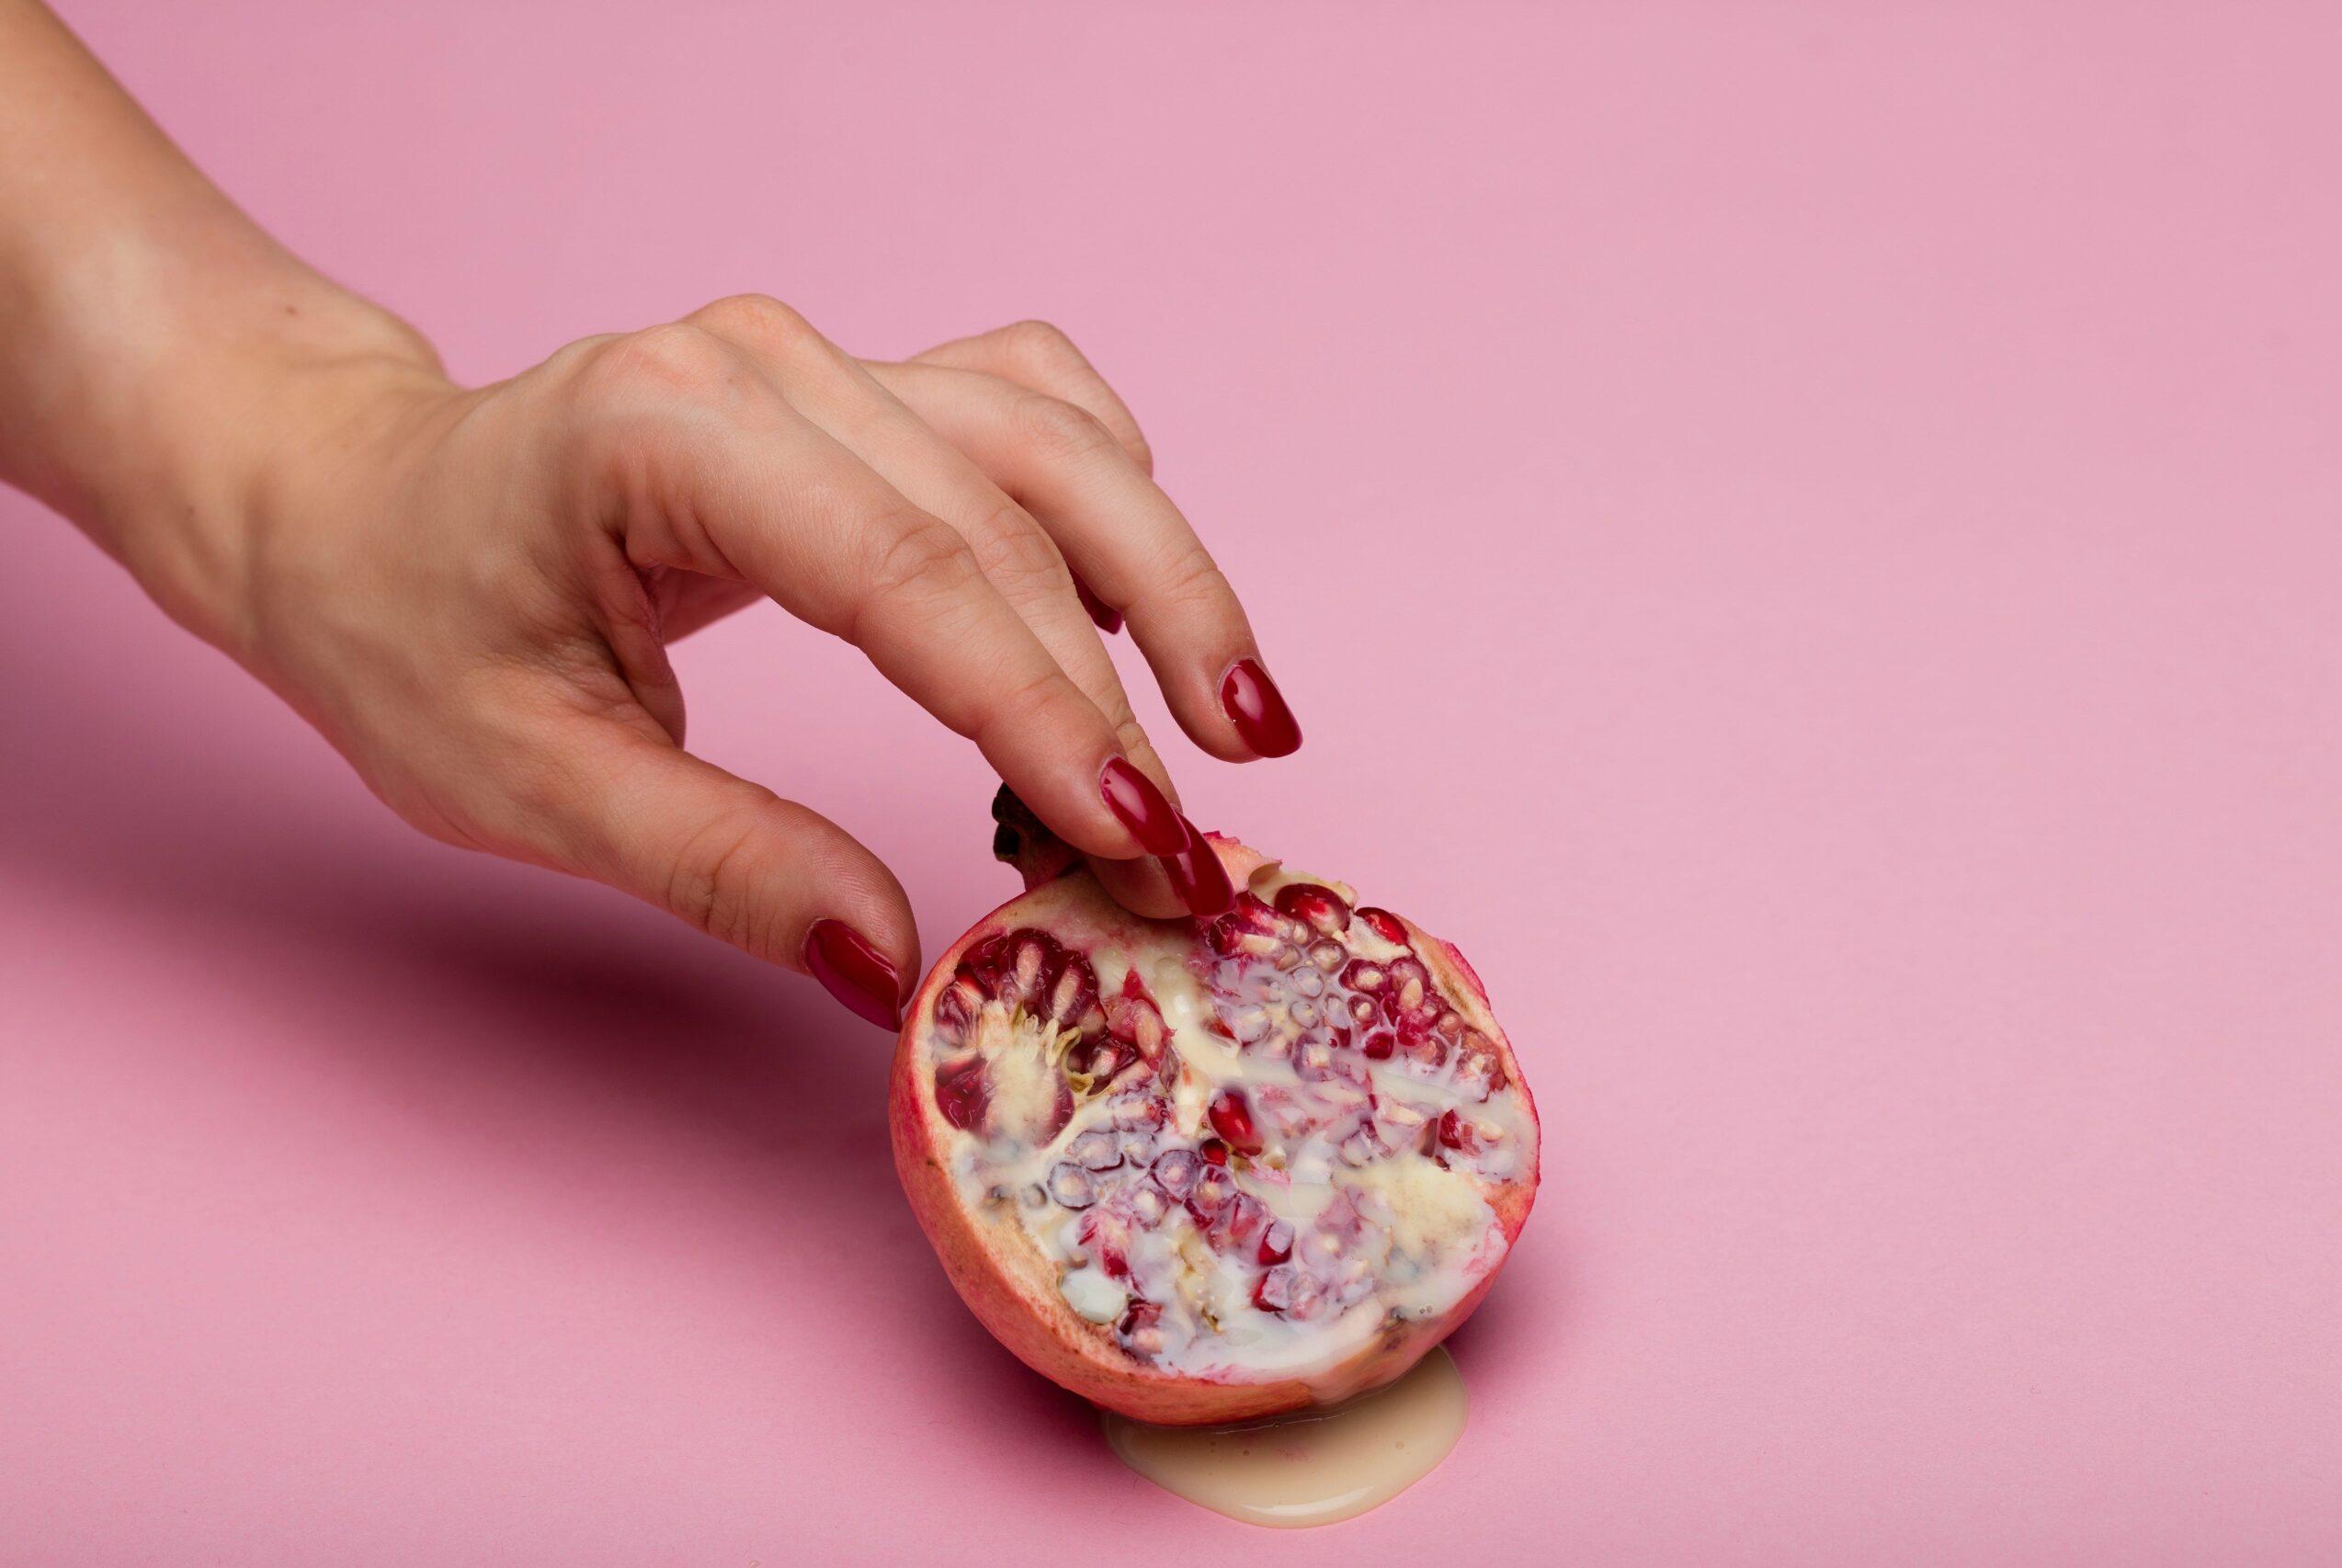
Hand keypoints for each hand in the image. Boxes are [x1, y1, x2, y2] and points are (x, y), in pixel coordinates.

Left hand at [168, 299, 1300, 1026]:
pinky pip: (1032, 416)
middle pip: (1009, 521)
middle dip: (1121, 700)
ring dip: (1168, 588)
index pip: (909, 574)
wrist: (353, 503)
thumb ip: (719, 869)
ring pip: (1058, 452)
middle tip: (1187, 863)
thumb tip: (896, 969)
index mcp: (667, 434)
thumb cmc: (411, 630)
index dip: (1042, 713)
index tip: (1138, 842)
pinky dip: (1114, 511)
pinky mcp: (864, 385)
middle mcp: (768, 363)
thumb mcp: (527, 785)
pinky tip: (1146, 617)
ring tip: (1244, 727)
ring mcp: (827, 358)